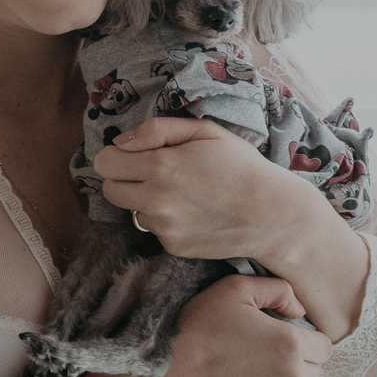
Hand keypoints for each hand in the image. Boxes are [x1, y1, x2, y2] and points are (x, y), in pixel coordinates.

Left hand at [93, 115, 311, 261]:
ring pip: (132, 210)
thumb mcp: (204, 131)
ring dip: (146, 200)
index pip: (104, 163)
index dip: (117, 155)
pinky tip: (193, 211)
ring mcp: (163, 228)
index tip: (134, 154)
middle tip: (152, 171)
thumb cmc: (241, 165)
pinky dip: (166, 219)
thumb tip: (120, 141)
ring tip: (182, 192)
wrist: (272, 214)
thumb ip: (157, 130)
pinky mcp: (172, 247)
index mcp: (160, 166)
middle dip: (124, 178)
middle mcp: (155, 200)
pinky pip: (154, 229)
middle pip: (109, 189)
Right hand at [158, 274, 332, 376]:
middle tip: (266, 349)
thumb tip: (299, 308)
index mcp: (292, 344)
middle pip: (316, 370)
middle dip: (300, 359)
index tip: (285, 333)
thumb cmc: (199, 327)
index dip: (307, 336)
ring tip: (251, 368)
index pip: (325, 345)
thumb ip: (277, 290)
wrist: (167, 375)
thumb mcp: (235, 289)